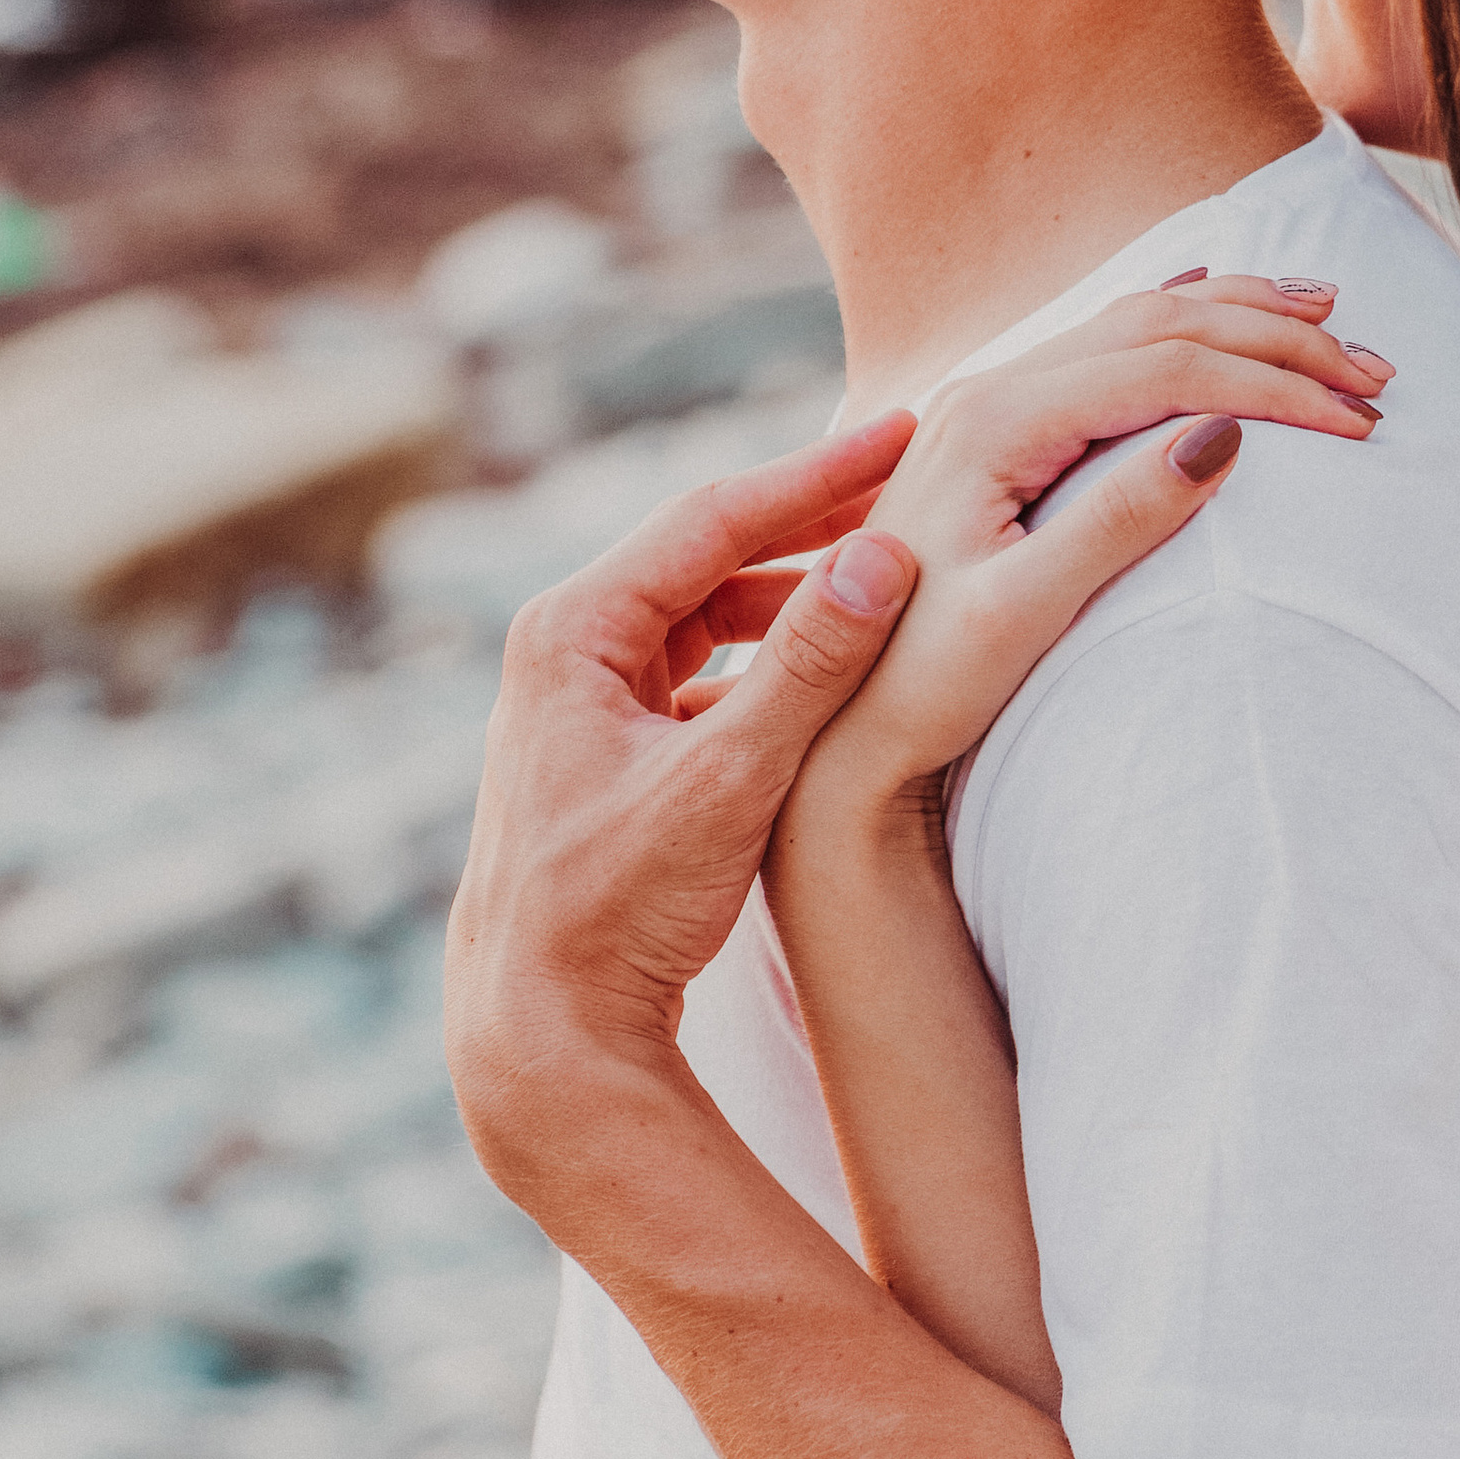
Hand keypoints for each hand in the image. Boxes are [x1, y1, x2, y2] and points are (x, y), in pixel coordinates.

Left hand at [446, 413, 923, 1183]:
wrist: (544, 1029)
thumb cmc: (617, 909)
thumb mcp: (727, 780)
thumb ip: (808, 668)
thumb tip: (881, 556)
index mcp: (571, 632)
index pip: (712, 518)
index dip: (816, 475)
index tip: (904, 430)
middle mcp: (567, 650)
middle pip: (711, 554)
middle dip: (814, 521)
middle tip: (915, 480)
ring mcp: (586, 700)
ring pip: (712, 613)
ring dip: (798, 593)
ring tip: (893, 566)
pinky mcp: (614, 749)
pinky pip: (708, 670)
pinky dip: (775, 658)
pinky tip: (840, 667)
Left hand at [772, 271, 1389, 835]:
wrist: (838, 718)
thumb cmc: (920, 685)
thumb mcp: (1020, 618)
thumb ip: (1117, 521)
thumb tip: (1224, 435)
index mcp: (995, 422)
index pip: (1168, 370)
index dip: (1276, 387)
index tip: (1363, 426)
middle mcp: (989, 391)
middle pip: (1160, 325)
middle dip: (1280, 339)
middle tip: (1378, 373)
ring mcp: (990, 404)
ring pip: (1137, 323)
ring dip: (1242, 318)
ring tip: (1333, 317)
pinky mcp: (997, 431)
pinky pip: (1109, 347)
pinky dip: (1185, 324)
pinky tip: (1217, 301)